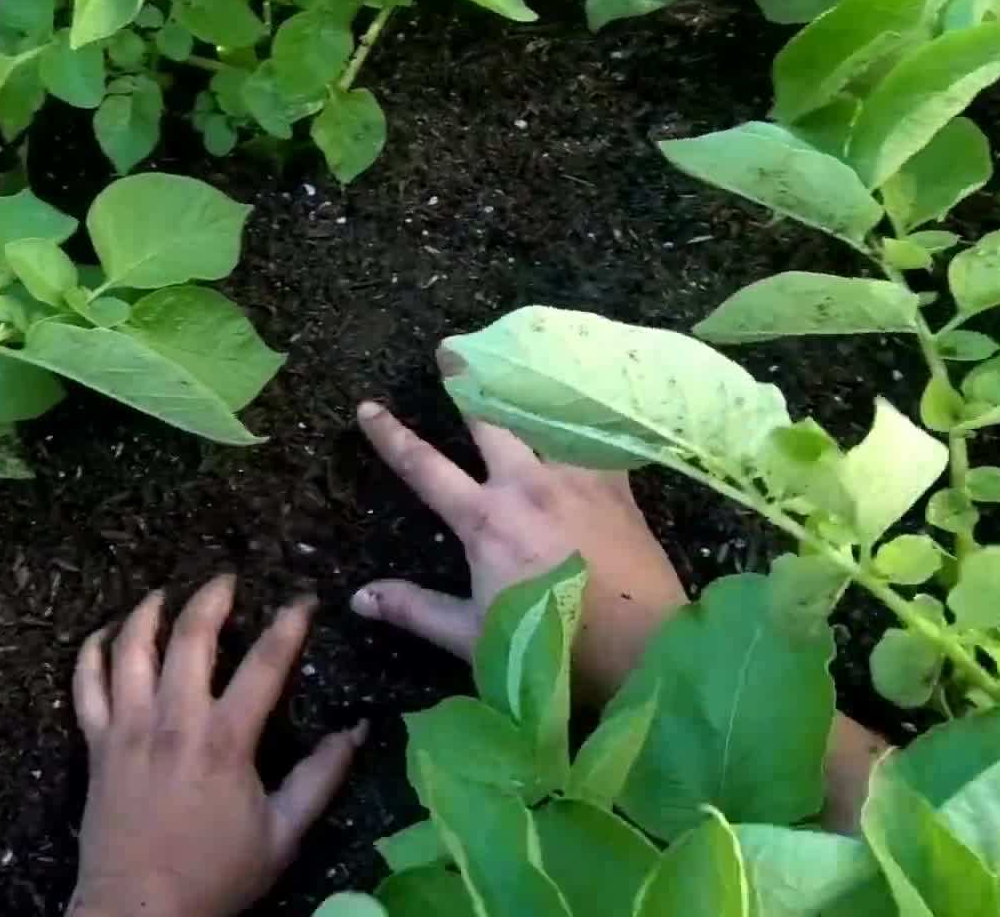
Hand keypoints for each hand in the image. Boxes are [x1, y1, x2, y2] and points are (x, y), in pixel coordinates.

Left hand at [68, 576, 364, 916]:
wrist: (138, 911)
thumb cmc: (216, 876)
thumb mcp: (283, 835)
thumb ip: (321, 778)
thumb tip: (356, 731)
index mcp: (225, 741)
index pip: (265, 665)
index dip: (288, 625)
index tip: (303, 600)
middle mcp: (173, 722)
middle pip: (190, 637)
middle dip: (211, 597)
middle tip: (226, 577)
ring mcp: (127, 730)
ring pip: (130, 648)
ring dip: (147, 611)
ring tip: (163, 592)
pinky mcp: (96, 745)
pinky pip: (85, 685)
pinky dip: (92, 652)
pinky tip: (105, 634)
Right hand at [352, 399, 891, 834]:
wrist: (640, 648)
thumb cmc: (549, 649)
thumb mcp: (471, 636)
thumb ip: (416, 609)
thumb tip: (360, 596)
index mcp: (485, 519)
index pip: (424, 467)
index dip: (391, 436)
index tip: (368, 407)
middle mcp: (528, 485)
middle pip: (490, 420)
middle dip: (466, 382)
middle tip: (451, 350)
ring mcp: (578, 480)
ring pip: (546, 418)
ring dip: (527, 391)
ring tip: (520, 361)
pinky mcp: (618, 488)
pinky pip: (599, 440)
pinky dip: (587, 420)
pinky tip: (588, 406)